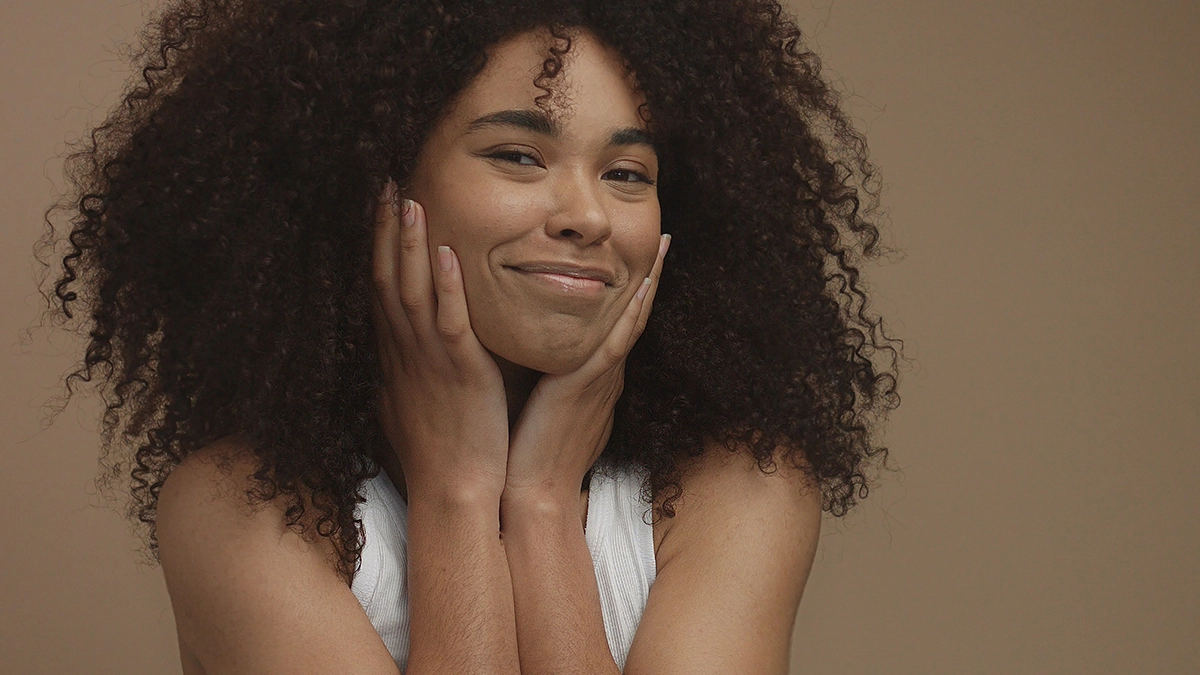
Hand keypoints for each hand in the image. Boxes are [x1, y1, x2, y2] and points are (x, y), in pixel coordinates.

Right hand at [370, 182, 509, 500]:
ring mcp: (429, 360)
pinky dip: (444, 284)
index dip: (377, 246)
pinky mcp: (460, 372)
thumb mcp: (413, 403)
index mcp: (398, 356)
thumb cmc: (439, 449)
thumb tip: (399, 357)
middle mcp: (405, 351)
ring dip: (408, 244)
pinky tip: (444, 251)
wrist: (454, 489)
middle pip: (387, 277)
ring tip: (409, 200)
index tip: (378, 208)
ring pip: (411, 290)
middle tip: (384, 184)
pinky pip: (449, 321)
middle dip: (385, 230)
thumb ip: (408, 372)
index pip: (381, 289)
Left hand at [503, 233, 670, 504]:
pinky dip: (628, 314)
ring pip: (631, 322)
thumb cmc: (534, 455)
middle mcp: (605, 374)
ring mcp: (601, 380)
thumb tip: (545, 366)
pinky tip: (640, 286)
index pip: (617, 324)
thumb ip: (551, 382)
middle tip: (662, 237)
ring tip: (660, 245)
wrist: (535, 493)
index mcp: (595, 377)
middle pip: (633, 315)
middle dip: (649, 275)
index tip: (640, 258)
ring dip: (648, 282)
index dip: (632, 290)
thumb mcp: (546, 408)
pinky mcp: (587, 388)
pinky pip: (613, 343)